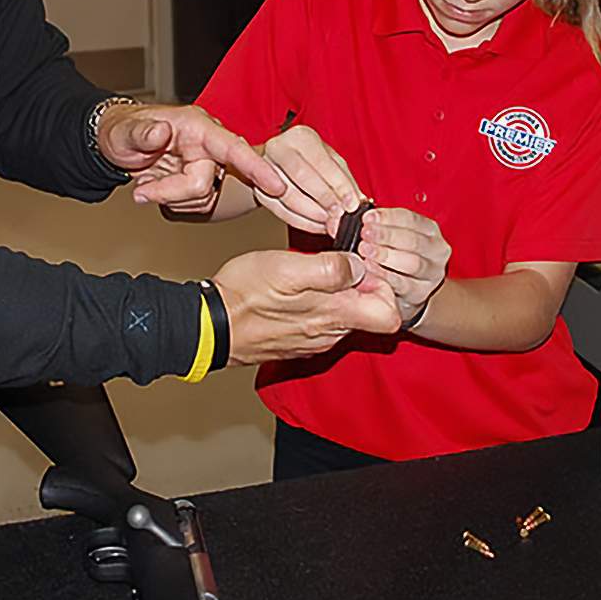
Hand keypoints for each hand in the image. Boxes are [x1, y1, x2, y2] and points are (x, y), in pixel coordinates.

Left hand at [99, 104, 286, 214]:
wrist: (119, 143)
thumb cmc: (124, 131)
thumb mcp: (124, 131)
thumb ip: (142, 132)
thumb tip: (161, 132)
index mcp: (197, 127)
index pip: (232, 147)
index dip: (255, 167)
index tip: (277, 185)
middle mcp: (208, 146)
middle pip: (205, 184)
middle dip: (172, 193)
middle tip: (141, 191)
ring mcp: (207, 165)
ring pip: (202, 198)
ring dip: (171, 199)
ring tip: (147, 185)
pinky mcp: (202, 181)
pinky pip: (196, 205)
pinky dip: (174, 203)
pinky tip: (158, 189)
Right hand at [213, 249, 400, 364]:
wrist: (210, 326)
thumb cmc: (245, 295)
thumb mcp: (289, 269)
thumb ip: (331, 268)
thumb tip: (361, 265)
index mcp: (335, 315)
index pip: (390, 315)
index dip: (386, 286)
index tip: (365, 262)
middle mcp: (330, 333)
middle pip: (369, 313)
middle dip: (363, 285)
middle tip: (340, 259)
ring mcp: (314, 340)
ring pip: (344, 316)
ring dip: (338, 293)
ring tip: (315, 270)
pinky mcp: (298, 341)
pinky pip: (322, 322)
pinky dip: (319, 304)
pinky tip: (299, 289)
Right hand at [256, 125, 365, 234]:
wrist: (278, 164)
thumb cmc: (309, 161)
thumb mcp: (330, 162)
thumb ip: (345, 180)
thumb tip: (361, 201)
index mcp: (301, 136)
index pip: (322, 162)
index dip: (338, 185)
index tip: (352, 204)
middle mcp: (279, 147)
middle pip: (302, 176)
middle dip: (324, 200)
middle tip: (340, 217)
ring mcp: (264, 168)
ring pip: (288, 195)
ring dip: (312, 214)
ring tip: (330, 223)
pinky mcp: (257, 189)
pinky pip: (279, 210)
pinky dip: (301, 221)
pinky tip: (317, 225)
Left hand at [356, 208, 449, 321]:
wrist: (406, 290)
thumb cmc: (396, 256)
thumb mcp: (393, 236)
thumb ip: (382, 225)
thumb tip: (363, 217)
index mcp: (429, 230)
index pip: (411, 219)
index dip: (387, 217)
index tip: (367, 218)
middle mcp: (436, 251)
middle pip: (413, 240)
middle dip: (386, 235)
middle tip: (365, 233)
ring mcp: (432, 273)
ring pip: (412, 263)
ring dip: (386, 256)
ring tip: (365, 251)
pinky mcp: (421, 293)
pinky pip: (403, 284)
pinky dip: (384, 276)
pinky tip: (369, 270)